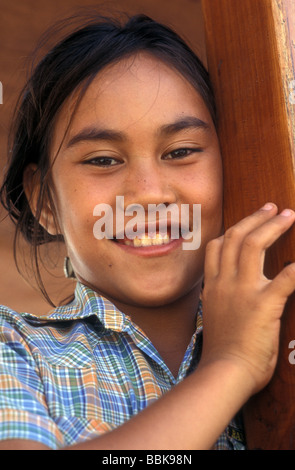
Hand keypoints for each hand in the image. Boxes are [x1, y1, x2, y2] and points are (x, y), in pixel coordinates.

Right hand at [201, 203, 294, 394]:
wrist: (226, 372)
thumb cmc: (223, 350)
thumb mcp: (214, 315)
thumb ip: (221, 297)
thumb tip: (230, 290)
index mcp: (213, 285)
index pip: (218, 246)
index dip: (234, 229)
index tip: (247, 221)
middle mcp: (225, 282)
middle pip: (237, 237)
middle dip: (256, 218)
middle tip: (272, 207)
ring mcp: (243, 291)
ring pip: (254, 245)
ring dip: (272, 226)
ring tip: (287, 215)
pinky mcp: (264, 303)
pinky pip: (287, 277)